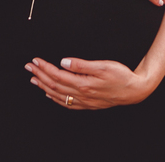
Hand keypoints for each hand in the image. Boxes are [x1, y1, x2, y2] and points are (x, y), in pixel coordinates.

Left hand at [25, 57, 153, 109]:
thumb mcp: (103, 65)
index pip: (58, 75)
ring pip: (58, 96)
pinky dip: (55, 98)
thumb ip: (81, 65)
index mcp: (84, 84)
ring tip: (34, 80)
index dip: (45, 68)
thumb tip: (63, 62)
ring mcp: (84, 101)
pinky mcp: (88, 104)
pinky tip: (50, 94)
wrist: (135, 90)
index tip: (35, 60)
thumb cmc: (121, 76)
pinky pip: (67, 103)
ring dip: (44, 87)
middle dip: (40, 76)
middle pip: (55, 86)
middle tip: (29, 67)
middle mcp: (81, 95)